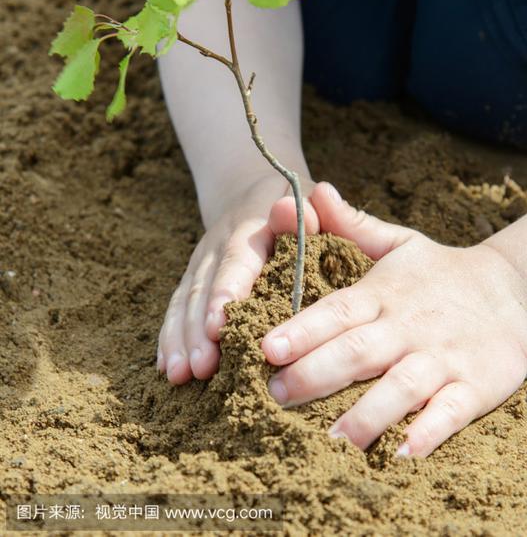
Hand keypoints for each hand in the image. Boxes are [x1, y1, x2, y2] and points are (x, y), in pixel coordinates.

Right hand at [157, 171, 316, 383]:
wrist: (257, 191)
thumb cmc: (298, 207)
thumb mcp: (311, 201)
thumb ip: (320, 208)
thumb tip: (318, 200)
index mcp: (252, 225)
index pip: (238, 258)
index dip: (226, 290)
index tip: (218, 324)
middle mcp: (220, 243)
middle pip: (204, 285)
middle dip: (199, 328)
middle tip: (202, 366)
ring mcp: (203, 260)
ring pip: (185, 299)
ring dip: (181, 338)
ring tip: (179, 375)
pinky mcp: (194, 276)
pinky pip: (176, 306)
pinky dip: (170, 336)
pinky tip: (166, 367)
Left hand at [262, 183, 526, 456]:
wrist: (515, 290)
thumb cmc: (440, 272)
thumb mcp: (398, 243)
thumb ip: (352, 224)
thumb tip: (314, 190)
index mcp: (385, 293)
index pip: (338, 310)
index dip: (303, 328)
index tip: (267, 347)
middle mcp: (410, 325)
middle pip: (360, 351)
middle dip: (316, 373)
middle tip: (276, 395)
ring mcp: (444, 356)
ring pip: (402, 386)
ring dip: (368, 412)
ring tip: (333, 437)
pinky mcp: (476, 385)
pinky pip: (451, 411)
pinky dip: (430, 431)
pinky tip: (404, 453)